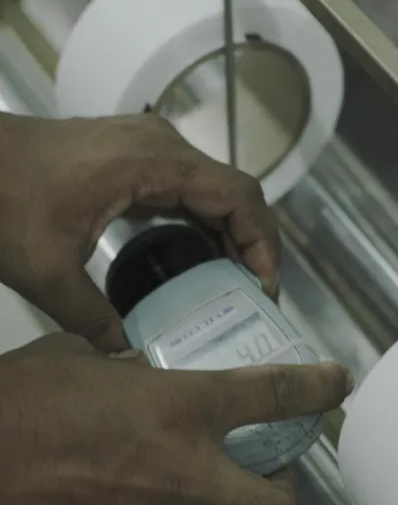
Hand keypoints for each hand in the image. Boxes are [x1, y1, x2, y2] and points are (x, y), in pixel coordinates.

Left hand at [0, 112, 279, 351]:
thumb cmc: (1, 199)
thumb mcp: (47, 272)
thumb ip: (92, 320)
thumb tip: (127, 358)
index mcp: (155, 165)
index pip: (239, 197)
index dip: (264, 243)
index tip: (265, 287)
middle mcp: (162, 146)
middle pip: (234, 193)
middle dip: (253, 243)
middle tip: (253, 294)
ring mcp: (149, 146)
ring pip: (213, 188)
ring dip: (229, 232)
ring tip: (232, 281)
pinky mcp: (134, 155)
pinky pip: (186, 187)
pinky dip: (202, 220)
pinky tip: (198, 254)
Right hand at [0, 333, 350, 504]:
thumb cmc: (21, 398)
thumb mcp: (82, 358)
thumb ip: (124, 367)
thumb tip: (140, 372)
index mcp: (175, 409)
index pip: (270, 395)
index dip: (314, 389)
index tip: (333, 383)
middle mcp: (174, 469)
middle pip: (269, 503)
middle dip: (284, 491)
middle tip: (271, 468)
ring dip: (198, 485)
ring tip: (159, 455)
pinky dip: (142, 498)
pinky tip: (106, 474)